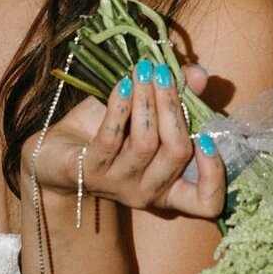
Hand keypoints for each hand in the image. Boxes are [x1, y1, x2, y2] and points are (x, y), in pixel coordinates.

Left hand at [32, 59, 224, 221]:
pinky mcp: (88, 174)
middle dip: (173, 107)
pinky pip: (110, 139)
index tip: (206, 136)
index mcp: (169, 185)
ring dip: (146, 100)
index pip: (206, 202)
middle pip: (176, 153)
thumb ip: (179, 95)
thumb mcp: (147, 111)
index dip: (214, 173)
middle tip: (163, 73)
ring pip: (145, 143)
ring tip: (141, 71)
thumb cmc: (110, 132)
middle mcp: (147, 192)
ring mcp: (117, 186)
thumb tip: (199, 74)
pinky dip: (120, 107)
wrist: (58, 150)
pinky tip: (122, 85)